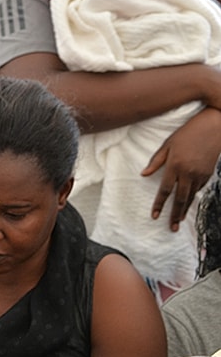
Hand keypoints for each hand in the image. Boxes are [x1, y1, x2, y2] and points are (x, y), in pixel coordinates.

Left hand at [142, 107, 220, 229]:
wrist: (213, 128)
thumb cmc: (186, 133)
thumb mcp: (168, 144)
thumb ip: (156, 161)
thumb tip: (143, 174)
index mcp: (175, 166)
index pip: (165, 190)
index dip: (159, 204)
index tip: (155, 216)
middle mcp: (188, 173)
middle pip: (180, 198)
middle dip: (175, 214)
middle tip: (170, 228)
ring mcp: (200, 175)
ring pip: (191, 196)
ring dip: (184, 209)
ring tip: (179, 221)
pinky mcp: (208, 174)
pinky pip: (198, 189)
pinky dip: (192, 197)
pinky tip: (188, 204)